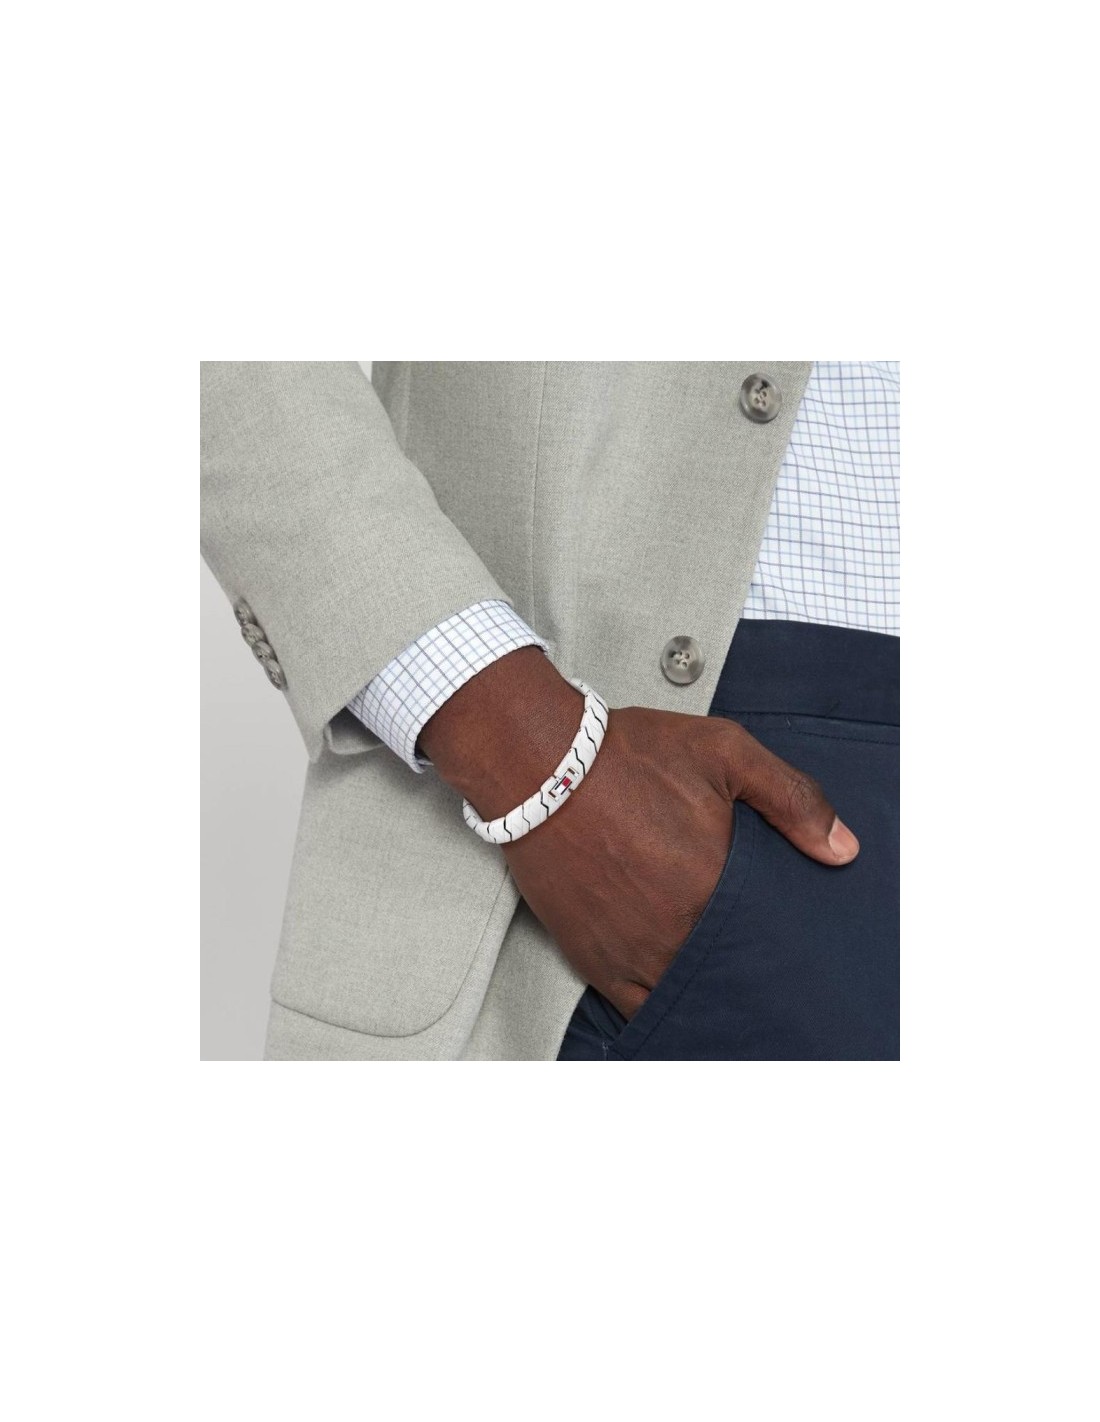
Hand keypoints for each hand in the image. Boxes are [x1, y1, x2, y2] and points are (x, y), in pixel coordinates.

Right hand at [421, 649, 857, 1018]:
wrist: (537, 764)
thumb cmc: (627, 755)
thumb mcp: (725, 752)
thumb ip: (791, 799)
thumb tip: (841, 850)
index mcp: (716, 885)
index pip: (767, 933)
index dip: (775, 933)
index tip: (779, 929)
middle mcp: (677, 930)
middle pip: (728, 967)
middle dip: (741, 960)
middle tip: (743, 947)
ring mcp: (634, 951)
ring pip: (685, 993)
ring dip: (702, 984)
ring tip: (707, 965)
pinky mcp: (594, 960)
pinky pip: (636, 1005)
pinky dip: (657, 1001)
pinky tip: (669, 985)